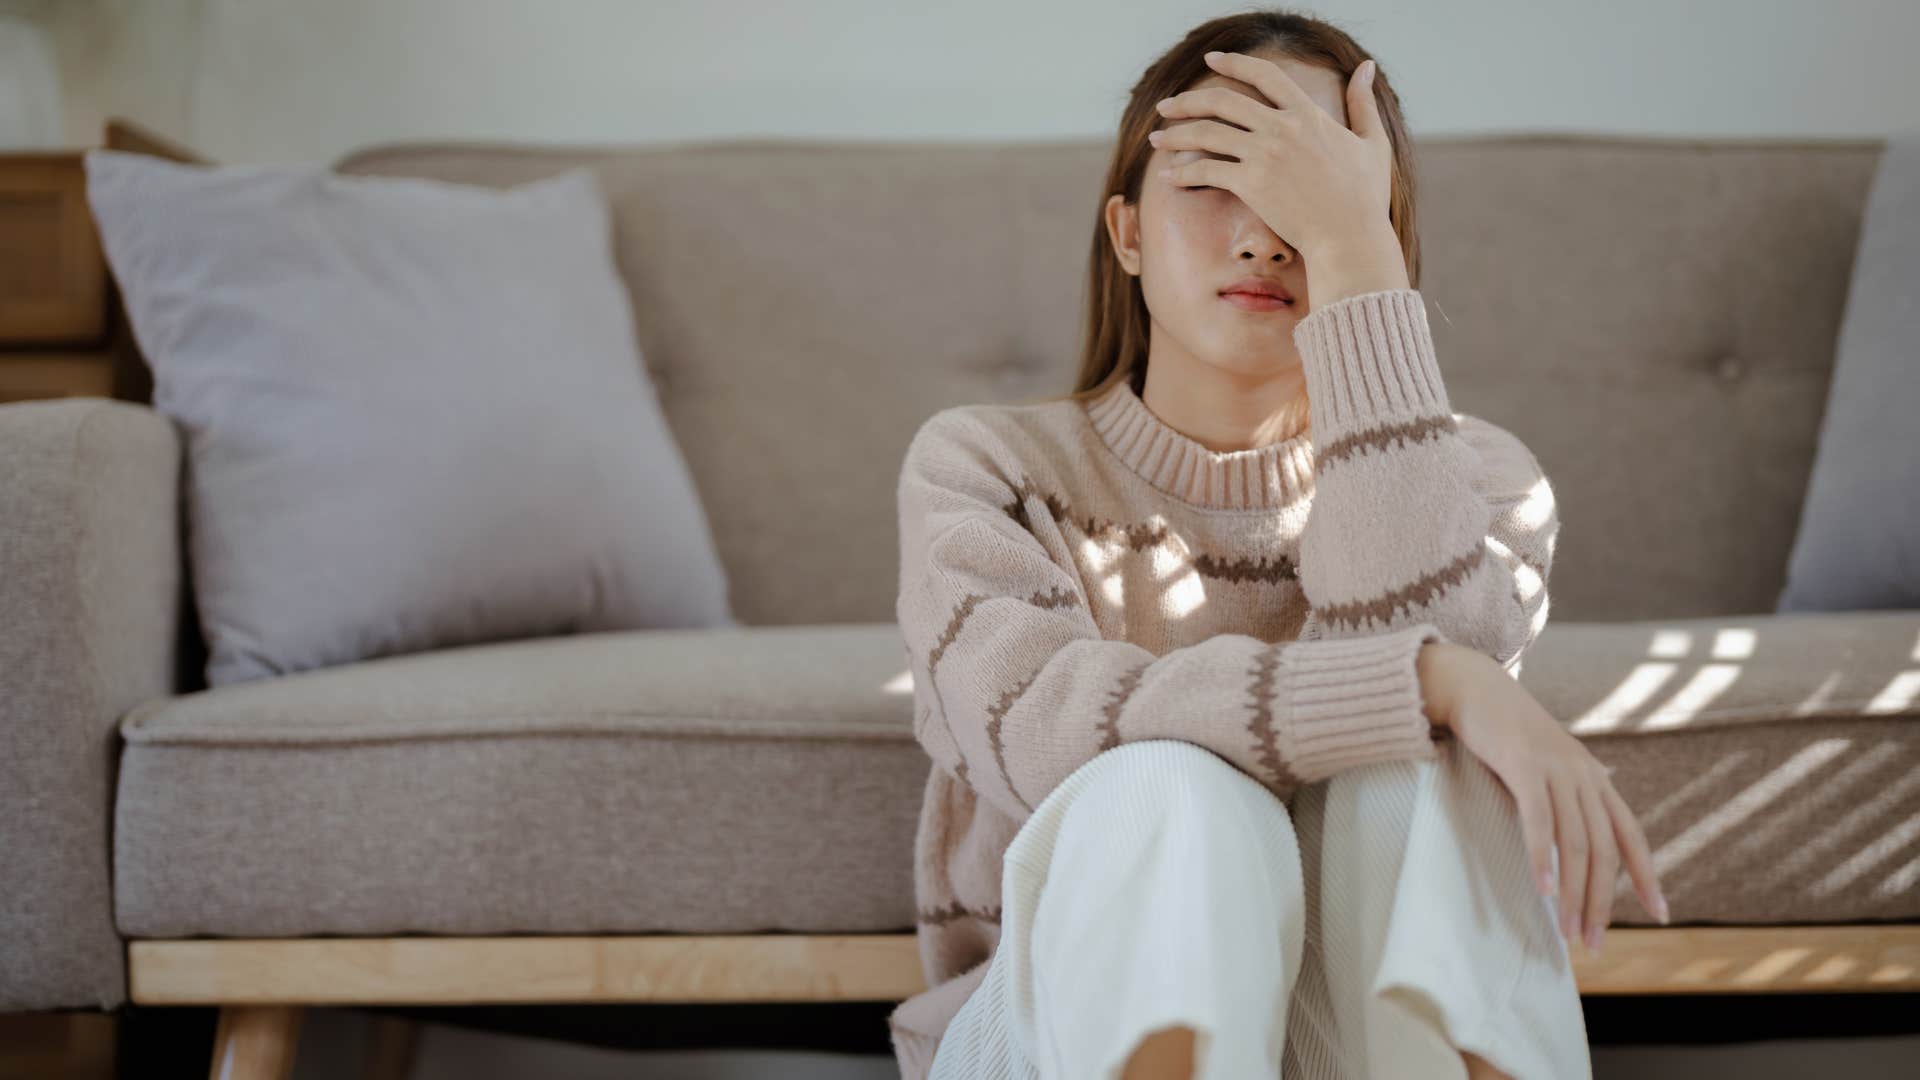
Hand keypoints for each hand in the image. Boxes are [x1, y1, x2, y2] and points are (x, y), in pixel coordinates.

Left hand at [1149, 51, 1391, 261]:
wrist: (1350, 238)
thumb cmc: (1365, 199)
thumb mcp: (1373, 143)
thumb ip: (1363, 102)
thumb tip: (1368, 67)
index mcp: (1308, 114)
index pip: (1265, 75)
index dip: (1235, 62)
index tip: (1212, 59)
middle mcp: (1282, 127)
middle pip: (1224, 100)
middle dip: (1189, 100)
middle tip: (1166, 105)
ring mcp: (1265, 154)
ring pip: (1207, 133)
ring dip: (1176, 134)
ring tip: (1155, 138)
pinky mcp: (1251, 184)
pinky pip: (1206, 170)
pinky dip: (1183, 173)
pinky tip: (1168, 176)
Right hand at [1420, 642, 1669, 953]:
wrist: (1473, 685)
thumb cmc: (1505, 730)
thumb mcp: (1547, 762)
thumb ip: (1569, 791)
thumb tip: (1588, 817)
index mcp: (1593, 778)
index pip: (1631, 835)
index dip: (1648, 875)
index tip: (1660, 914)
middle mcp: (1583, 774)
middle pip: (1603, 850)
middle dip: (1600, 902)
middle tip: (1591, 944)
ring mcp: (1555, 768)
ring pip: (1574, 843)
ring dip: (1574, 895)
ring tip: (1568, 934)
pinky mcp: (1523, 764)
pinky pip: (1538, 820)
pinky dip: (1541, 857)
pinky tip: (1544, 890)